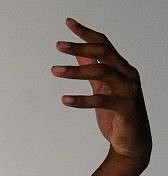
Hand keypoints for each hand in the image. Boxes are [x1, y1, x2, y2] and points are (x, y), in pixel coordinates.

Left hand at [53, 18, 151, 167]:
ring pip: (103, 73)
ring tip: (54, 70)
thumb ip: (92, 70)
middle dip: (81, 46)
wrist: (131, 143)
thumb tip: (77, 51)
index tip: (68, 23)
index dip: (86, 33)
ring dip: (76, 70)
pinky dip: (82, 99)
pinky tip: (64, 100)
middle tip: (58, 45)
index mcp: (121, 68)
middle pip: (105, 53)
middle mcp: (127, 75)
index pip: (104, 44)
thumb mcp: (101, 88)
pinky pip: (102, 100)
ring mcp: (129, 90)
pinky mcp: (126, 108)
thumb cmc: (116, 114)